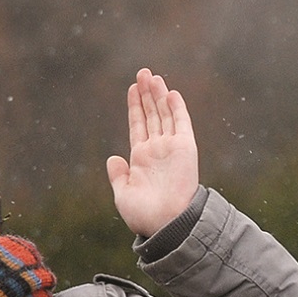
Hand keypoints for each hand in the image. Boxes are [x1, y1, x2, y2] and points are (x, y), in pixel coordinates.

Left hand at [104, 68, 200, 237]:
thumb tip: (112, 158)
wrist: (166, 224)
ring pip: (165, 114)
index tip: (132, 88)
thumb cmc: (144, 215)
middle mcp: (157, 150)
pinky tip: (170, 92)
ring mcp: (172, 148)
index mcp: (141, 159)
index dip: (135, 107)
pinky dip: (177, 108)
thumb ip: (118, 175)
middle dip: (147, 94)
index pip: (138, 125)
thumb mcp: (123, 194)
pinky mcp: (186, 149)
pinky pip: (181, 124)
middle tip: (142, 72)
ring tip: (152, 75)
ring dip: (159, 94)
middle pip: (152, 114)